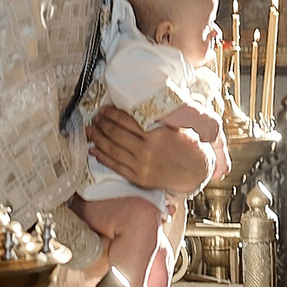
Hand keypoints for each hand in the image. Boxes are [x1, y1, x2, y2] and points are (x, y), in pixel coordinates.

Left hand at [88, 105, 212, 195]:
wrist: (196, 170)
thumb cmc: (187, 145)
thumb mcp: (175, 126)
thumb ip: (156, 119)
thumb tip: (134, 108)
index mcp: (156, 134)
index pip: (126, 121)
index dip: (112, 114)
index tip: (104, 109)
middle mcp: (147, 151)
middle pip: (116, 134)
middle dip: (102, 124)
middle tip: (95, 118)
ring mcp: (141, 166)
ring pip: (113, 150)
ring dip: (98, 139)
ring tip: (90, 130)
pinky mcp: (139, 178)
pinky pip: (116, 167)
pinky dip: (103, 158)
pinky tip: (94, 150)